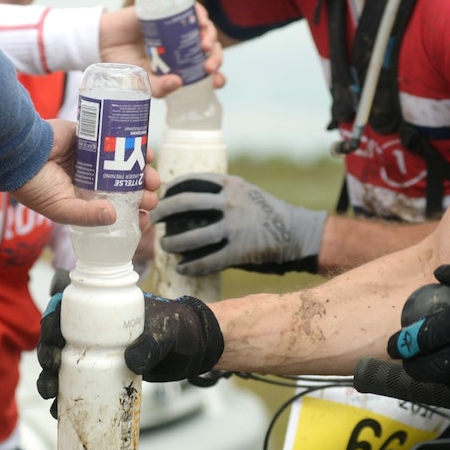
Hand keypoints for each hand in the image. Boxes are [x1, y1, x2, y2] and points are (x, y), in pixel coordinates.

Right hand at [11, 119, 159, 226]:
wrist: (19, 151)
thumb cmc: (35, 185)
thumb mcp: (61, 209)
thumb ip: (86, 215)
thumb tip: (113, 216)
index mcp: (84, 200)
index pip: (114, 210)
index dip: (132, 214)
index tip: (144, 217)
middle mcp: (91, 179)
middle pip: (124, 187)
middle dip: (142, 194)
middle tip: (151, 197)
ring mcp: (94, 158)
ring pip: (124, 164)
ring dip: (142, 171)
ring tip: (151, 177)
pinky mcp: (93, 136)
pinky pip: (117, 139)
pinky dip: (132, 144)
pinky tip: (144, 151)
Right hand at [37, 292, 223, 415]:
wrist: (195, 349)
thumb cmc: (181, 328)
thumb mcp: (168, 331)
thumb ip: (152, 342)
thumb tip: (131, 361)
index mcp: (104, 308)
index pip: (67, 308)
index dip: (51, 321)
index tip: (52, 339)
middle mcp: (96, 329)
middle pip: (58, 339)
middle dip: (46, 354)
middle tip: (52, 369)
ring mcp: (99, 353)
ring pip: (63, 364)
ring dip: (50, 379)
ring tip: (51, 396)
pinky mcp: (106, 374)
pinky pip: (78, 385)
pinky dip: (66, 398)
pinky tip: (60, 411)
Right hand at [98, 5, 224, 96]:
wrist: (101, 42)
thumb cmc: (122, 63)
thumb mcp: (140, 81)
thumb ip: (157, 87)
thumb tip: (178, 83)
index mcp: (178, 64)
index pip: (204, 69)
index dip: (216, 75)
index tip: (218, 81)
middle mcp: (180, 45)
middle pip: (208, 48)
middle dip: (214, 57)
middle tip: (208, 67)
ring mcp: (175, 28)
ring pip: (203, 29)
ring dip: (209, 36)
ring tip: (203, 46)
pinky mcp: (167, 11)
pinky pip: (189, 9)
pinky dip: (199, 14)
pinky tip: (200, 21)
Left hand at [150, 173, 326, 274]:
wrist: (296, 231)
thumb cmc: (267, 210)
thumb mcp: (245, 190)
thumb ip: (221, 191)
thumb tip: (188, 196)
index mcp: (230, 184)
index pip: (193, 180)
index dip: (172, 188)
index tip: (162, 195)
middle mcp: (230, 203)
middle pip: (185, 204)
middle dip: (163, 211)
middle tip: (153, 219)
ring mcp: (234, 228)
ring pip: (192, 236)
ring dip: (173, 243)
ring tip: (164, 246)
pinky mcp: (239, 251)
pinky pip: (208, 261)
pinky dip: (191, 266)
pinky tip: (181, 268)